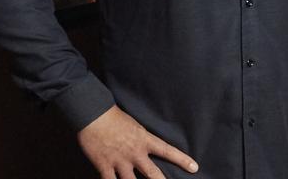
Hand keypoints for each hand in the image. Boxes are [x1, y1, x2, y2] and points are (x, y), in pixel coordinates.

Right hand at [77, 105, 198, 177]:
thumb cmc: (114, 117)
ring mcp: (120, 161)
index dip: (182, 160)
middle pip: (153, 174)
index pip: (168, 151)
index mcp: (144, 140)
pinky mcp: (104, 165)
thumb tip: (148, 147)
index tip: (194, 168)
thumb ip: (142, 138)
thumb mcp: (135, 125)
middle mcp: (135, 153)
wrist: (93, 114)